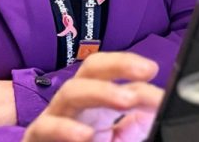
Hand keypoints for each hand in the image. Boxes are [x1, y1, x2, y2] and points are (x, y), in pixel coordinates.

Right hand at [23, 52, 161, 141]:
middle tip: (147, 70)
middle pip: (91, 69)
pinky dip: (64, 129)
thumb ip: (138, 122)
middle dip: (119, 64)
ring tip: (127, 100)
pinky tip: (86, 135)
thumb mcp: (120, 137)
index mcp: (96, 101)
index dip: (137, 72)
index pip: (115, 72)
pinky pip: (45, 128)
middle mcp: (74, 104)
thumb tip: (162, 105)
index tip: (159, 77)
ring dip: (100, 91)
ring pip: (70, 92)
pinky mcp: (36, 138)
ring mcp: (54, 118)